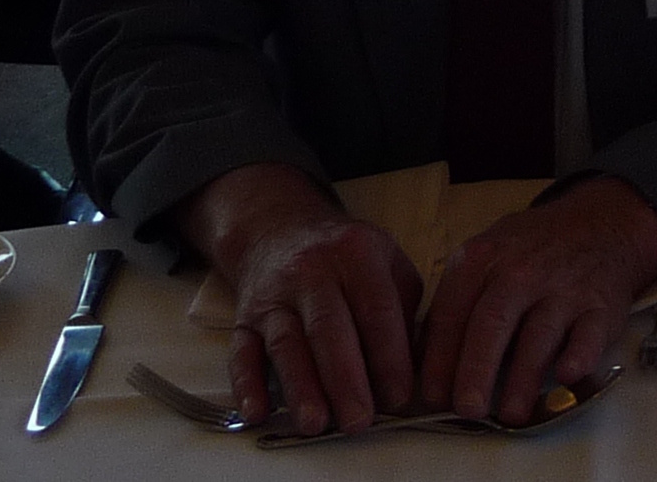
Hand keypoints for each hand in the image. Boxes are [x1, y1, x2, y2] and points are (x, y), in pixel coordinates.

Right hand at [177, 164, 423, 435]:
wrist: (280, 231)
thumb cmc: (348, 258)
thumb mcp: (388, 262)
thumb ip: (405, 308)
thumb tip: (415, 367)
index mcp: (357, 253)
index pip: (376, 309)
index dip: (389, 356)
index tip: (400, 397)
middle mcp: (312, 271)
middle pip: (329, 329)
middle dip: (345, 380)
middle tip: (359, 421)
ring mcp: (274, 295)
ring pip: (286, 343)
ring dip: (301, 387)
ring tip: (317, 424)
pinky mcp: (244, 318)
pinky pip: (241, 353)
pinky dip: (247, 384)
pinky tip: (257, 412)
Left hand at [417, 176, 656, 424]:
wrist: (598, 225)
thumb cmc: (530, 252)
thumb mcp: (486, 255)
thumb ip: (457, 300)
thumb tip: (424, 359)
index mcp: (482, 259)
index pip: (453, 313)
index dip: (440, 358)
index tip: (434, 395)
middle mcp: (522, 271)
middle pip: (492, 323)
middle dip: (476, 370)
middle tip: (467, 409)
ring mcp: (564, 288)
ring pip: (539, 334)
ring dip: (523, 378)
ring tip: (510, 415)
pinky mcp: (600, 306)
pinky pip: (589, 334)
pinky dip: (579, 356)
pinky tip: (566, 376)